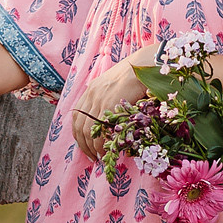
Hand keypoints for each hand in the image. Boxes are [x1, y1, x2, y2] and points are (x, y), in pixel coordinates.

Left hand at [71, 45, 158, 160]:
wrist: (145, 64)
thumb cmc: (137, 74)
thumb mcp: (117, 83)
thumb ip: (110, 96)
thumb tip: (110, 114)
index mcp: (92, 89)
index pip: (77, 116)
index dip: (79, 134)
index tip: (85, 145)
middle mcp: (91, 94)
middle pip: (79, 126)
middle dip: (84, 145)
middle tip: (92, 157)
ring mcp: (99, 99)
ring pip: (88, 131)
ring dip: (93, 148)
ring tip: (100, 158)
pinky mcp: (108, 105)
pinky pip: (100, 130)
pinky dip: (102, 144)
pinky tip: (107, 151)